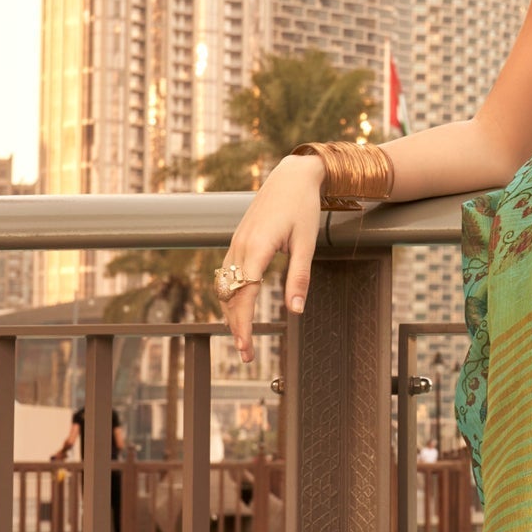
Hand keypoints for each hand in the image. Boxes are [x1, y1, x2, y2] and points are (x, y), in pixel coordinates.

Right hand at [215, 154, 322, 364]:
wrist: (290, 177)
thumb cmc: (302, 208)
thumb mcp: (307, 244)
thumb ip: (299, 277)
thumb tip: (296, 310)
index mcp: (256, 248)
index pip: (244, 296)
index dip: (244, 325)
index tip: (247, 348)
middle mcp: (239, 246)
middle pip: (230, 296)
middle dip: (235, 327)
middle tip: (245, 354)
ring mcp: (235, 243)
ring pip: (224, 287)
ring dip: (230, 314)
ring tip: (242, 338)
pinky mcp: (236, 241)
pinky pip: (226, 274)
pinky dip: (229, 296)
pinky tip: (237, 310)